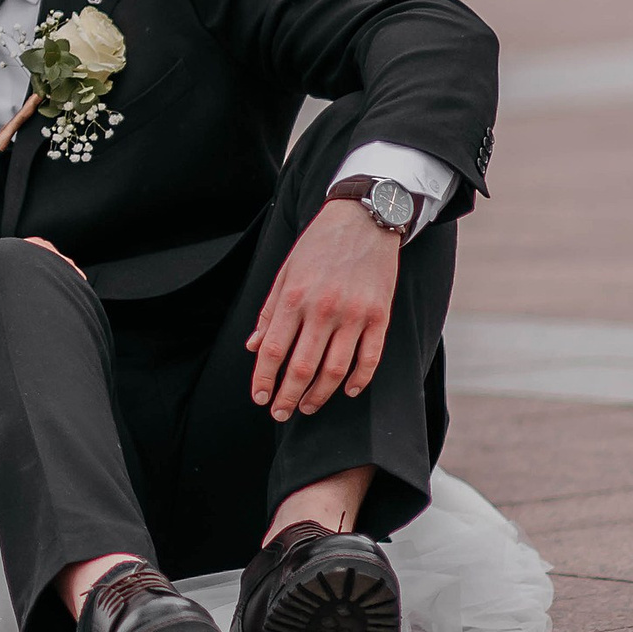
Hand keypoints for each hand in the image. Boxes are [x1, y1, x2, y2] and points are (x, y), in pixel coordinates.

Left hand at [248, 199, 397, 420]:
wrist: (363, 218)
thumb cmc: (319, 245)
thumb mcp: (286, 271)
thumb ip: (270, 311)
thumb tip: (253, 346)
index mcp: (295, 296)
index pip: (273, 349)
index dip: (264, 378)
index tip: (260, 398)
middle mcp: (323, 308)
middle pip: (302, 367)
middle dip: (288, 396)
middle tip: (280, 413)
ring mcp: (354, 314)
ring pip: (335, 370)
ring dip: (319, 395)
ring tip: (307, 406)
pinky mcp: (380, 316)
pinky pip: (370, 359)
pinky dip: (358, 380)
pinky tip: (346, 391)